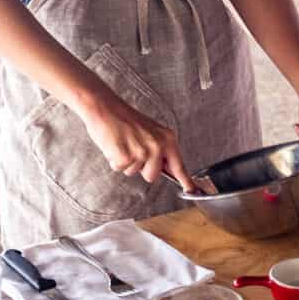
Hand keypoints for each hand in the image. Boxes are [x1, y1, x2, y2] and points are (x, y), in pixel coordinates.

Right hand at [77, 89, 195, 191]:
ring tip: (124, 143)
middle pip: (152, 176)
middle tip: (133, 148)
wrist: (105, 108)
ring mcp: (142, 152)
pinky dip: (114, 160)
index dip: (186, 181)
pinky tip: (115, 145)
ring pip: (133, 172)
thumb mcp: (151, 132)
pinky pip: (119, 168)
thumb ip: (161, 150)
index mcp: (167, 139)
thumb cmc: (125, 119)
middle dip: (141, 168)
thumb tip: (168, 169)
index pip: (179, 165)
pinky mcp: (126, 156)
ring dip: (126, 162)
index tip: (193, 191)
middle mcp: (158, 146)